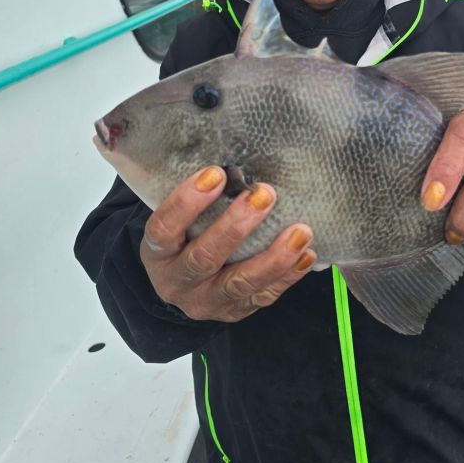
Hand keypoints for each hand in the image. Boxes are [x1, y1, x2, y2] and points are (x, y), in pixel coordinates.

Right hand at [140, 167, 315, 321]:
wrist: (182, 284)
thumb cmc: (185, 236)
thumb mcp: (177, 218)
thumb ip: (198, 194)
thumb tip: (233, 150)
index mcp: (157, 253)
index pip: (165, 228)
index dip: (188, 201)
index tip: (216, 173)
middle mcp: (177, 281)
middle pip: (204, 257)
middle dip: (236, 226)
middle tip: (264, 194)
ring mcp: (207, 301)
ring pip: (239, 284)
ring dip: (273, 257)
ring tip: (300, 231)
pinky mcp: (234, 312)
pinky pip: (263, 297)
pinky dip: (288, 275)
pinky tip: (305, 254)